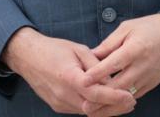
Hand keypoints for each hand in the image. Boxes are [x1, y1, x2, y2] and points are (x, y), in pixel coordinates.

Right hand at [2, 27, 136, 114]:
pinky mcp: (57, 106)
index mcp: (68, 76)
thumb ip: (96, 64)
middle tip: (131, 101)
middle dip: (114, 107)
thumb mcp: (78, 49)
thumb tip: (112, 77)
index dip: (114, 97)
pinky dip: (93, 107)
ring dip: (105, 109)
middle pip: (93, 108)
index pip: (95, 93)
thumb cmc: (54, 49)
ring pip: (87, 112)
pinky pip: (79, 110)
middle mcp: (63, 94)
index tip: (129, 96)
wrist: (28, 57)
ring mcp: (59, 102)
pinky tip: (104, 100)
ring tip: (121, 101)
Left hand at [82, 14, 159, 105]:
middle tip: (84, 105)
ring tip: (94, 112)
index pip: (113, 64)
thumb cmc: (150, 27)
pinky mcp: (152, 84)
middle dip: (101, 96)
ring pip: (127, 96)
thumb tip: (91, 55)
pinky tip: (110, 108)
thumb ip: (109, 43)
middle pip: (119, 86)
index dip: (97, 74)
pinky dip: (122, 103)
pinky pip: (135, 97)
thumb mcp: (127, 28)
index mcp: (135, 49)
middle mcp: (142, 66)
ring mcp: (148, 77)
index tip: (83, 81)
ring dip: (110, 106)